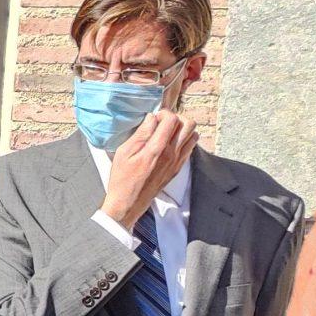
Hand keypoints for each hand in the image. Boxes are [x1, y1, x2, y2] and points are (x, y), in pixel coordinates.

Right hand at [98, 107, 195, 226]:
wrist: (129, 203)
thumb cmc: (122, 178)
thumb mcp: (124, 152)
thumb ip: (140, 134)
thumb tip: (151, 118)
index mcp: (157, 148)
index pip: (172, 119)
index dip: (163, 113)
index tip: (153, 118)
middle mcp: (172, 154)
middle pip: (188, 124)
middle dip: (176, 118)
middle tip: (162, 123)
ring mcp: (177, 161)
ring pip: (193, 134)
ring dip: (182, 129)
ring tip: (167, 132)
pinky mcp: (178, 168)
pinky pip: (190, 147)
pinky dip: (183, 140)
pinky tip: (169, 144)